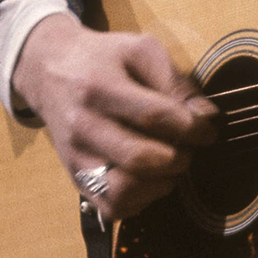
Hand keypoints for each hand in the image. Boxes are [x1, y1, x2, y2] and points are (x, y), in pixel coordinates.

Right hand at [11, 13, 220, 220]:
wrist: (48, 71)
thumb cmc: (103, 58)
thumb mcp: (141, 50)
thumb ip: (175, 82)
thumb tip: (207, 117)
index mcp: (99, 87)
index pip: (153, 116)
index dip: (191, 128)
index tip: (208, 131)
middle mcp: (82, 126)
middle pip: (140, 159)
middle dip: (179, 158)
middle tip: (188, 148)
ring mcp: (75, 157)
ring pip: (123, 191)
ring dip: (160, 184)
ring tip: (170, 164)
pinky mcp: (74, 178)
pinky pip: (111, 207)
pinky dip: (140, 200)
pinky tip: (150, 178)